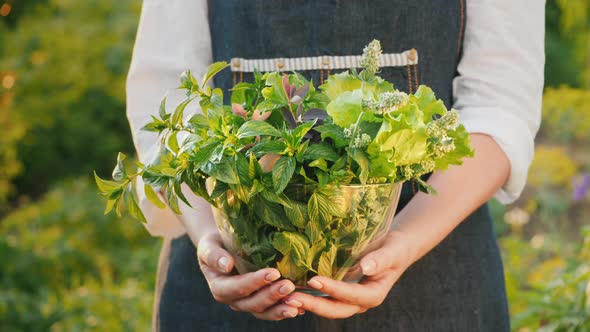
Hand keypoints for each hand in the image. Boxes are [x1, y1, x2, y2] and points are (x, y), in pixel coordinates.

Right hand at [197, 232, 302, 319]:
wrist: (222, 249)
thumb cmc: (215, 245)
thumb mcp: (209, 246)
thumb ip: (214, 255)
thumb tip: (225, 264)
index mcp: (220, 288)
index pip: (237, 288)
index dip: (255, 282)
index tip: (273, 272)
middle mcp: (234, 300)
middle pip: (253, 303)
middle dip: (272, 296)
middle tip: (289, 285)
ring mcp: (248, 303)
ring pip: (265, 312)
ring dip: (281, 308)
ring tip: (298, 303)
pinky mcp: (260, 303)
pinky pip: (273, 310)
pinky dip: (286, 309)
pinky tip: (301, 307)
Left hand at [282, 231, 413, 318]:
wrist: (395, 250)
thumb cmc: (395, 249)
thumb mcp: (391, 252)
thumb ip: (379, 259)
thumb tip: (365, 267)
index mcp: (374, 295)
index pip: (350, 295)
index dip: (333, 289)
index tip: (314, 280)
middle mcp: (360, 302)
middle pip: (335, 309)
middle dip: (313, 305)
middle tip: (291, 298)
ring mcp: (349, 299)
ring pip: (327, 307)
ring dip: (307, 304)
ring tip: (286, 299)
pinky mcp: (341, 293)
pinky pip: (324, 299)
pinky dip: (309, 297)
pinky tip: (292, 291)